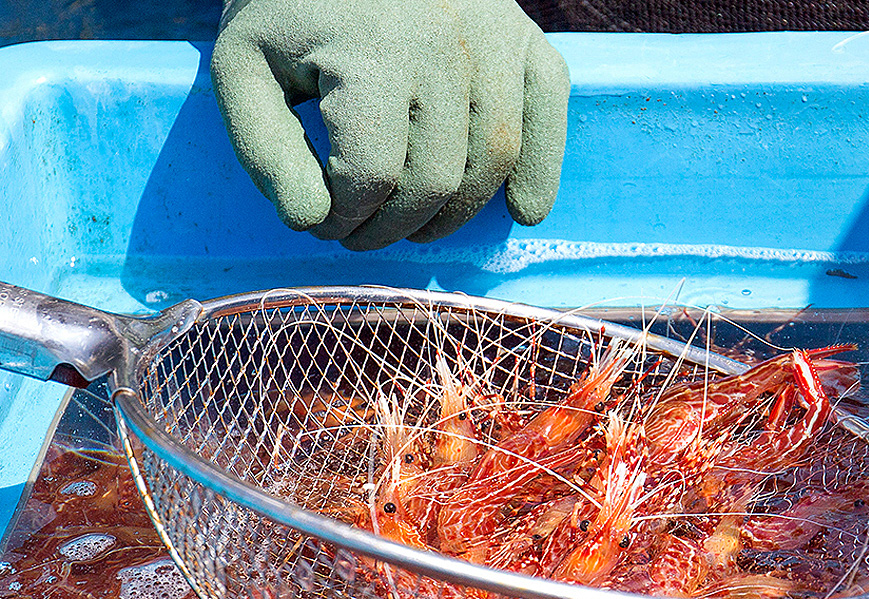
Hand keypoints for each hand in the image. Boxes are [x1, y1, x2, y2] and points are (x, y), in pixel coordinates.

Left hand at [210, 0, 569, 249]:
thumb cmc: (289, 5)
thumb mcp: (243, 67)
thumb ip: (264, 150)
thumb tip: (312, 221)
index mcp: (371, 51)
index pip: (370, 177)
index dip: (343, 219)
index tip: (323, 221)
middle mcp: (445, 43)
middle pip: (434, 181)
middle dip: (392, 227)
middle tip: (361, 230)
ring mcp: (494, 36)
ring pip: (492, 162)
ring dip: (452, 216)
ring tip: (414, 225)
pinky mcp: (524, 36)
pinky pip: (549, 115)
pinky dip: (541, 173)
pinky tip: (520, 210)